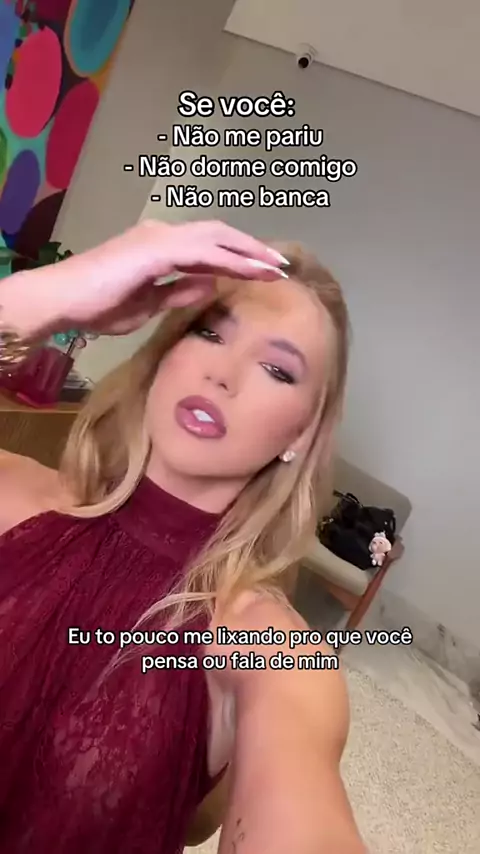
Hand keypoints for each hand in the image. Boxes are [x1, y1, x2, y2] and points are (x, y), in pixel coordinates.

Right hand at [1, 220, 288, 337]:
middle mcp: (163, 234)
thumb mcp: (147, 304)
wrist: (63, 299)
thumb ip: (177, 292)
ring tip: (276, 266)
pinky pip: (203, 252)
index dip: (237, 255)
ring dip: (248, 252)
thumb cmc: (97, 304)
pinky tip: (251, 270)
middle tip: (280, 264)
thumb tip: (208, 284)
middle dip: (251, 248)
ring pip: (216, 238)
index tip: (262, 270)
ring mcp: (160, 238)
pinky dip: (231, 259)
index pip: (208, 245)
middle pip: (218, 234)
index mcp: (159, 245)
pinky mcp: (157, 250)